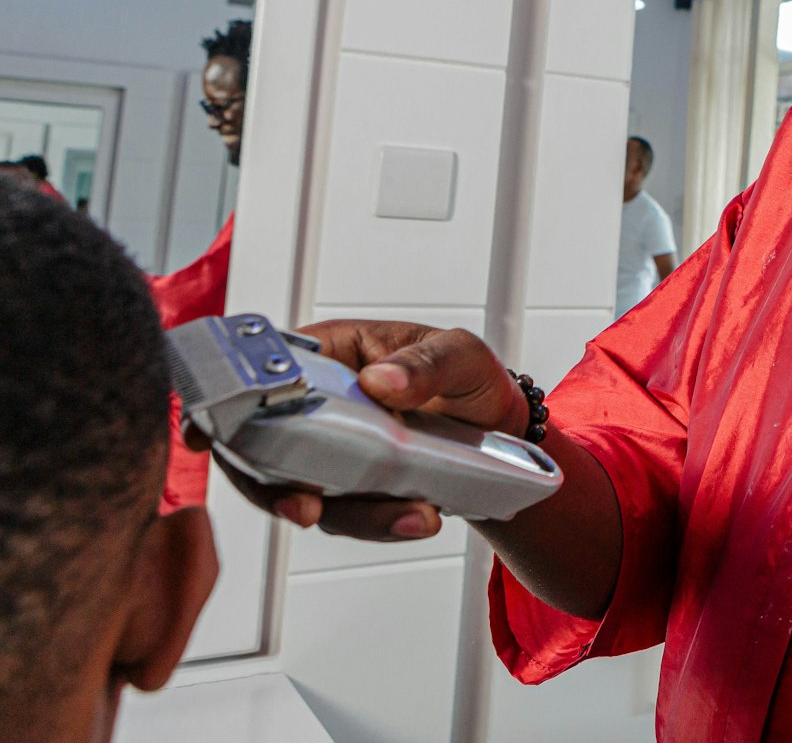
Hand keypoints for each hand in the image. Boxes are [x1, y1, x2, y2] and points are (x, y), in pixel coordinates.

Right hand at [193, 320, 527, 541]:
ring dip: (343, 514)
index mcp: (330, 354)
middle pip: (262, 446)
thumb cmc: (469, 377)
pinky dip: (375, 524)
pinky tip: (416, 519)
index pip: (259, 371)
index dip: (221, 404)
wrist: (499, 427)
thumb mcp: (459, 355)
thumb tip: (380, 381)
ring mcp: (331, 450)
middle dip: (276, 485)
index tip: (206, 435)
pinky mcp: (351, 488)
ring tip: (408, 516)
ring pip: (301, 491)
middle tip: (307, 508)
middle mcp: (319, 404)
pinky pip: (345, 514)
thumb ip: (423, 363)